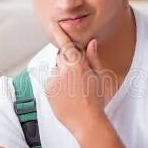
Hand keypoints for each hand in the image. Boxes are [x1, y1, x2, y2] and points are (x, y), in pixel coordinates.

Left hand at [45, 23, 110, 140]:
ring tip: (73, 90)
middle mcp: (63, 70)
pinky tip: (66, 95)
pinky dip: (56, 85)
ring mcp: (54, 80)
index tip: (53, 24)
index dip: (59, 33)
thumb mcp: (100, 77)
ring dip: (62, 74)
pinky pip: (51, 81)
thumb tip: (91, 42)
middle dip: (68, 61)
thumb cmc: (97, 100)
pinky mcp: (48, 90)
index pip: (66, 44)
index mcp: (78, 64)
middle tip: (78, 77)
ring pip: (56, 70)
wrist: (87, 122)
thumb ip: (93, 58)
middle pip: (61, 57)